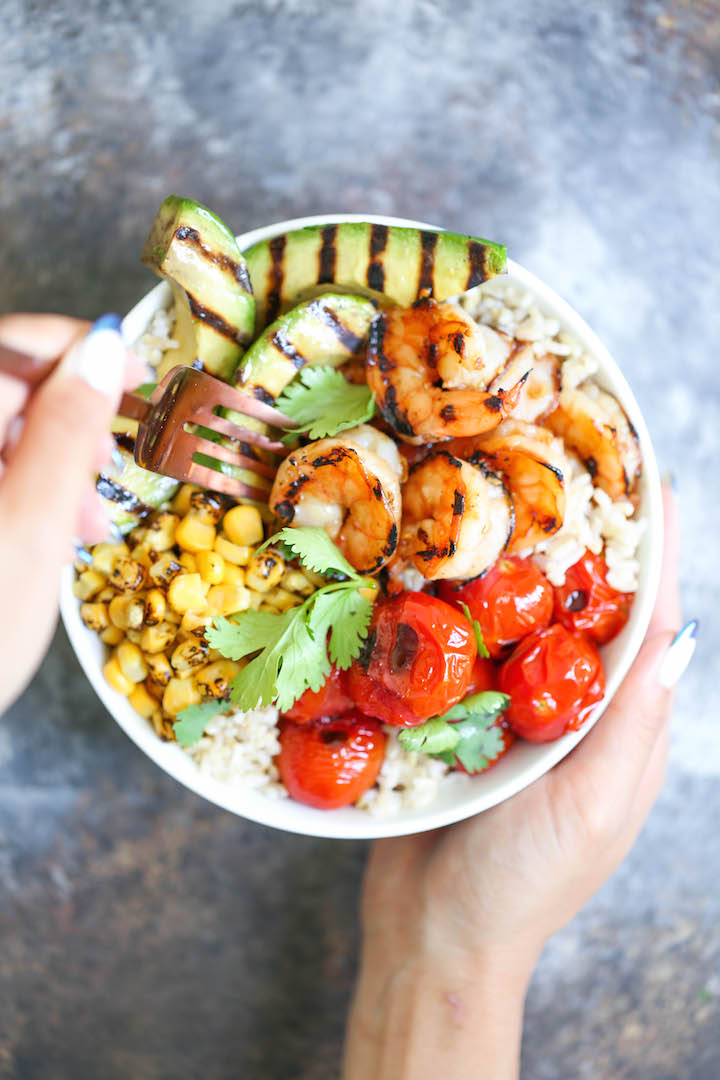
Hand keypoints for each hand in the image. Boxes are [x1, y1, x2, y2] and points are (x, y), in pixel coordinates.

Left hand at [0, 314, 142, 713]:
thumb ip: (68, 431)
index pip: (7, 345)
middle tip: (108, 468)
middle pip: (4, 389)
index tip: (136, 374)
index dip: (79, 348)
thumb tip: (103, 348)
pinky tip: (47, 530)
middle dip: (68, 419)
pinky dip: (22, 490)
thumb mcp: (30, 529)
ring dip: (51, 463)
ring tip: (86, 519)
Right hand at [345, 486, 688, 1078]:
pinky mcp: (453, 716)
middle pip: (583, 605)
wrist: (431, 937)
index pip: (648, 621)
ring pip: (519, 617)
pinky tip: (435, 561)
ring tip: (501, 491)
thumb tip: (678, 636)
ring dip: (516, 559)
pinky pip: (458, 647)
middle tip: (565, 460)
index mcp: (618, 726)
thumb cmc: (521, 884)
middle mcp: (568, 708)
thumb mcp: (592, 806)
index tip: (652, 478)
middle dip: (585, 536)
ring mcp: (508, 710)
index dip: (653, 549)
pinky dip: (454, 603)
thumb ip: (630, 724)